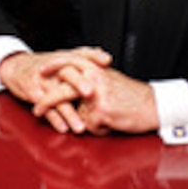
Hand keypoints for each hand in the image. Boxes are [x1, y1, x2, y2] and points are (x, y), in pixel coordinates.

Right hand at [0, 48, 112, 132]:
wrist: (17, 66)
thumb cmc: (46, 65)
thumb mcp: (63, 58)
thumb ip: (85, 57)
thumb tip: (106, 57)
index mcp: (64, 58)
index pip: (81, 54)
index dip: (94, 56)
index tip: (107, 62)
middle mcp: (54, 67)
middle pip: (68, 72)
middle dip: (79, 82)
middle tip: (91, 93)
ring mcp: (43, 80)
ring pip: (57, 96)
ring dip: (69, 112)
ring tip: (81, 127)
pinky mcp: (33, 92)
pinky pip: (44, 106)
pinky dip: (53, 118)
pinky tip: (63, 128)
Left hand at [37, 63, 159, 135]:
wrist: (152, 105)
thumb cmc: (130, 96)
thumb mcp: (109, 82)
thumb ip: (91, 82)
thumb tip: (72, 90)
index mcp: (96, 67)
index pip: (70, 61)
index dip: (54, 65)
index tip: (40, 70)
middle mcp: (95, 76)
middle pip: (63, 80)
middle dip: (46, 94)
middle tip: (35, 103)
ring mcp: (97, 92)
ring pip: (69, 102)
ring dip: (54, 108)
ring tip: (40, 112)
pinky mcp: (101, 109)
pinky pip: (88, 123)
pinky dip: (95, 128)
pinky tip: (107, 125)